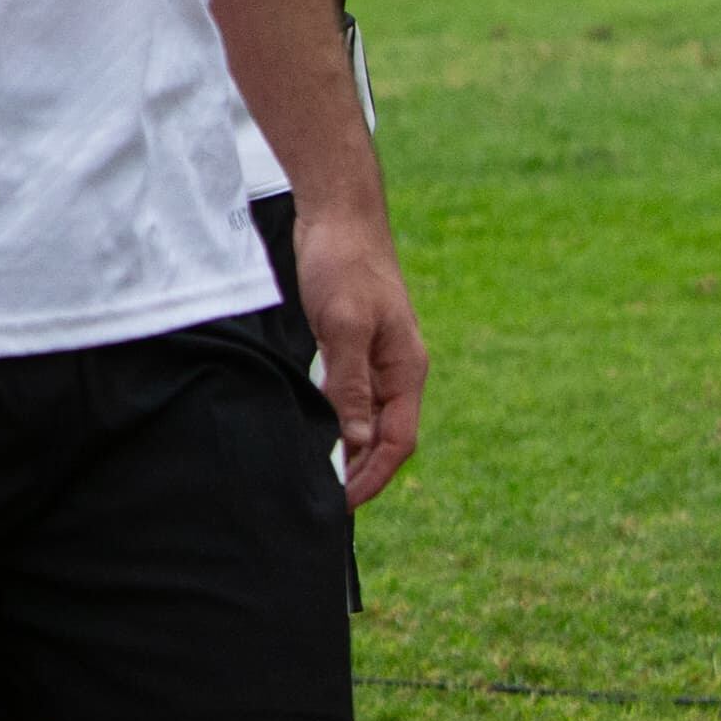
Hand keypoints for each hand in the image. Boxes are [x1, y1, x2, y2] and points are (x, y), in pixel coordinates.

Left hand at [292, 200, 428, 506]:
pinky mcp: (352, 343)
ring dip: (349, 450)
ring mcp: (376, 356)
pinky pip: (351, 395)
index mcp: (406, 369)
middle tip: (326, 504)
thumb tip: (354, 439)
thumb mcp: (343, 325)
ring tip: (320, 480)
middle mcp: (396, 369)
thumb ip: (349, 383)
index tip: (344, 506)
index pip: (398, 440)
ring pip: (367, 418)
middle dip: (362, 472)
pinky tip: (315, 432)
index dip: (373, 476)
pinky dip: (337, 420)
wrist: (338, 214)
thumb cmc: (343, 264)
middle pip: (385, 436)